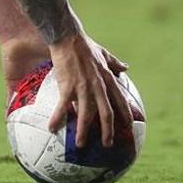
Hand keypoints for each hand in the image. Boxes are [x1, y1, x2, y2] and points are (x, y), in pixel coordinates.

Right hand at [47, 33, 132, 147]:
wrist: (67, 37)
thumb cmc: (85, 45)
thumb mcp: (104, 53)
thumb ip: (115, 63)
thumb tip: (126, 67)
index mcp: (107, 78)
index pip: (120, 100)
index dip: (126, 115)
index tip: (129, 127)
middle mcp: (98, 86)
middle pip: (107, 113)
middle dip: (108, 131)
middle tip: (107, 145)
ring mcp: (83, 87)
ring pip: (87, 115)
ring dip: (84, 132)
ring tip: (80, 144)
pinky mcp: (68, 86)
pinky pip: (63, 107)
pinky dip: (58, 118)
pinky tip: (52, 128)